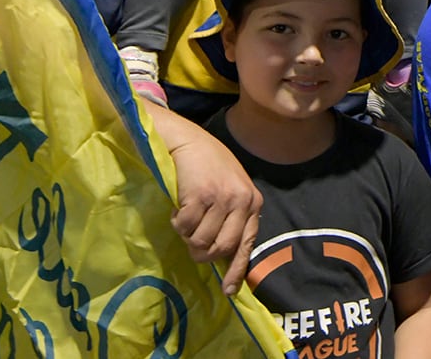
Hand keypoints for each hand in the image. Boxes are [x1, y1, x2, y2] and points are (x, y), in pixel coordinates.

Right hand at [151, 106, 262, 294]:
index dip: (237, 269)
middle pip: (222, 249)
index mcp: (253, 202)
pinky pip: (186, 228)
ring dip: (188, 236)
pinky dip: (177, 223)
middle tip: (191, 240)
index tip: (228, 291)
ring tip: (185, 218)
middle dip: (203, 252)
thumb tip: (223, 256)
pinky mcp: (201, 196)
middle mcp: (242, 202)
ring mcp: (223, 199)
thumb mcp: (229, 189)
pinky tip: (178, 208)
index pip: (247, 243)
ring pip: (202, 242)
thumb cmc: (207, 165)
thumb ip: (231, 218)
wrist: (186, 139)